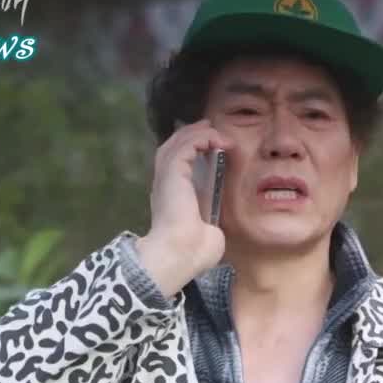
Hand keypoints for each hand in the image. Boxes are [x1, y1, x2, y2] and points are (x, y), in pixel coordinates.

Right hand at [136, 120, 233, 296]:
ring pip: (177, 143)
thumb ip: (208, 226)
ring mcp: (166, 179)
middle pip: (173, 149)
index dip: (190, 152)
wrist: (181, 254)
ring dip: (197, 134)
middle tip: (209, 128)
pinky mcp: (173, 173)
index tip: (210, 146)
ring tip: (214, 129)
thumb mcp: (206, 234)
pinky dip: (202, 139)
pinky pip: (186, 146)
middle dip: (191, 136)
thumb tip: (213, 229)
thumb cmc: (194, 253)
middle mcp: (165, 186)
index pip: (176, 167)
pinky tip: (217, 140)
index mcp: (171, 199)